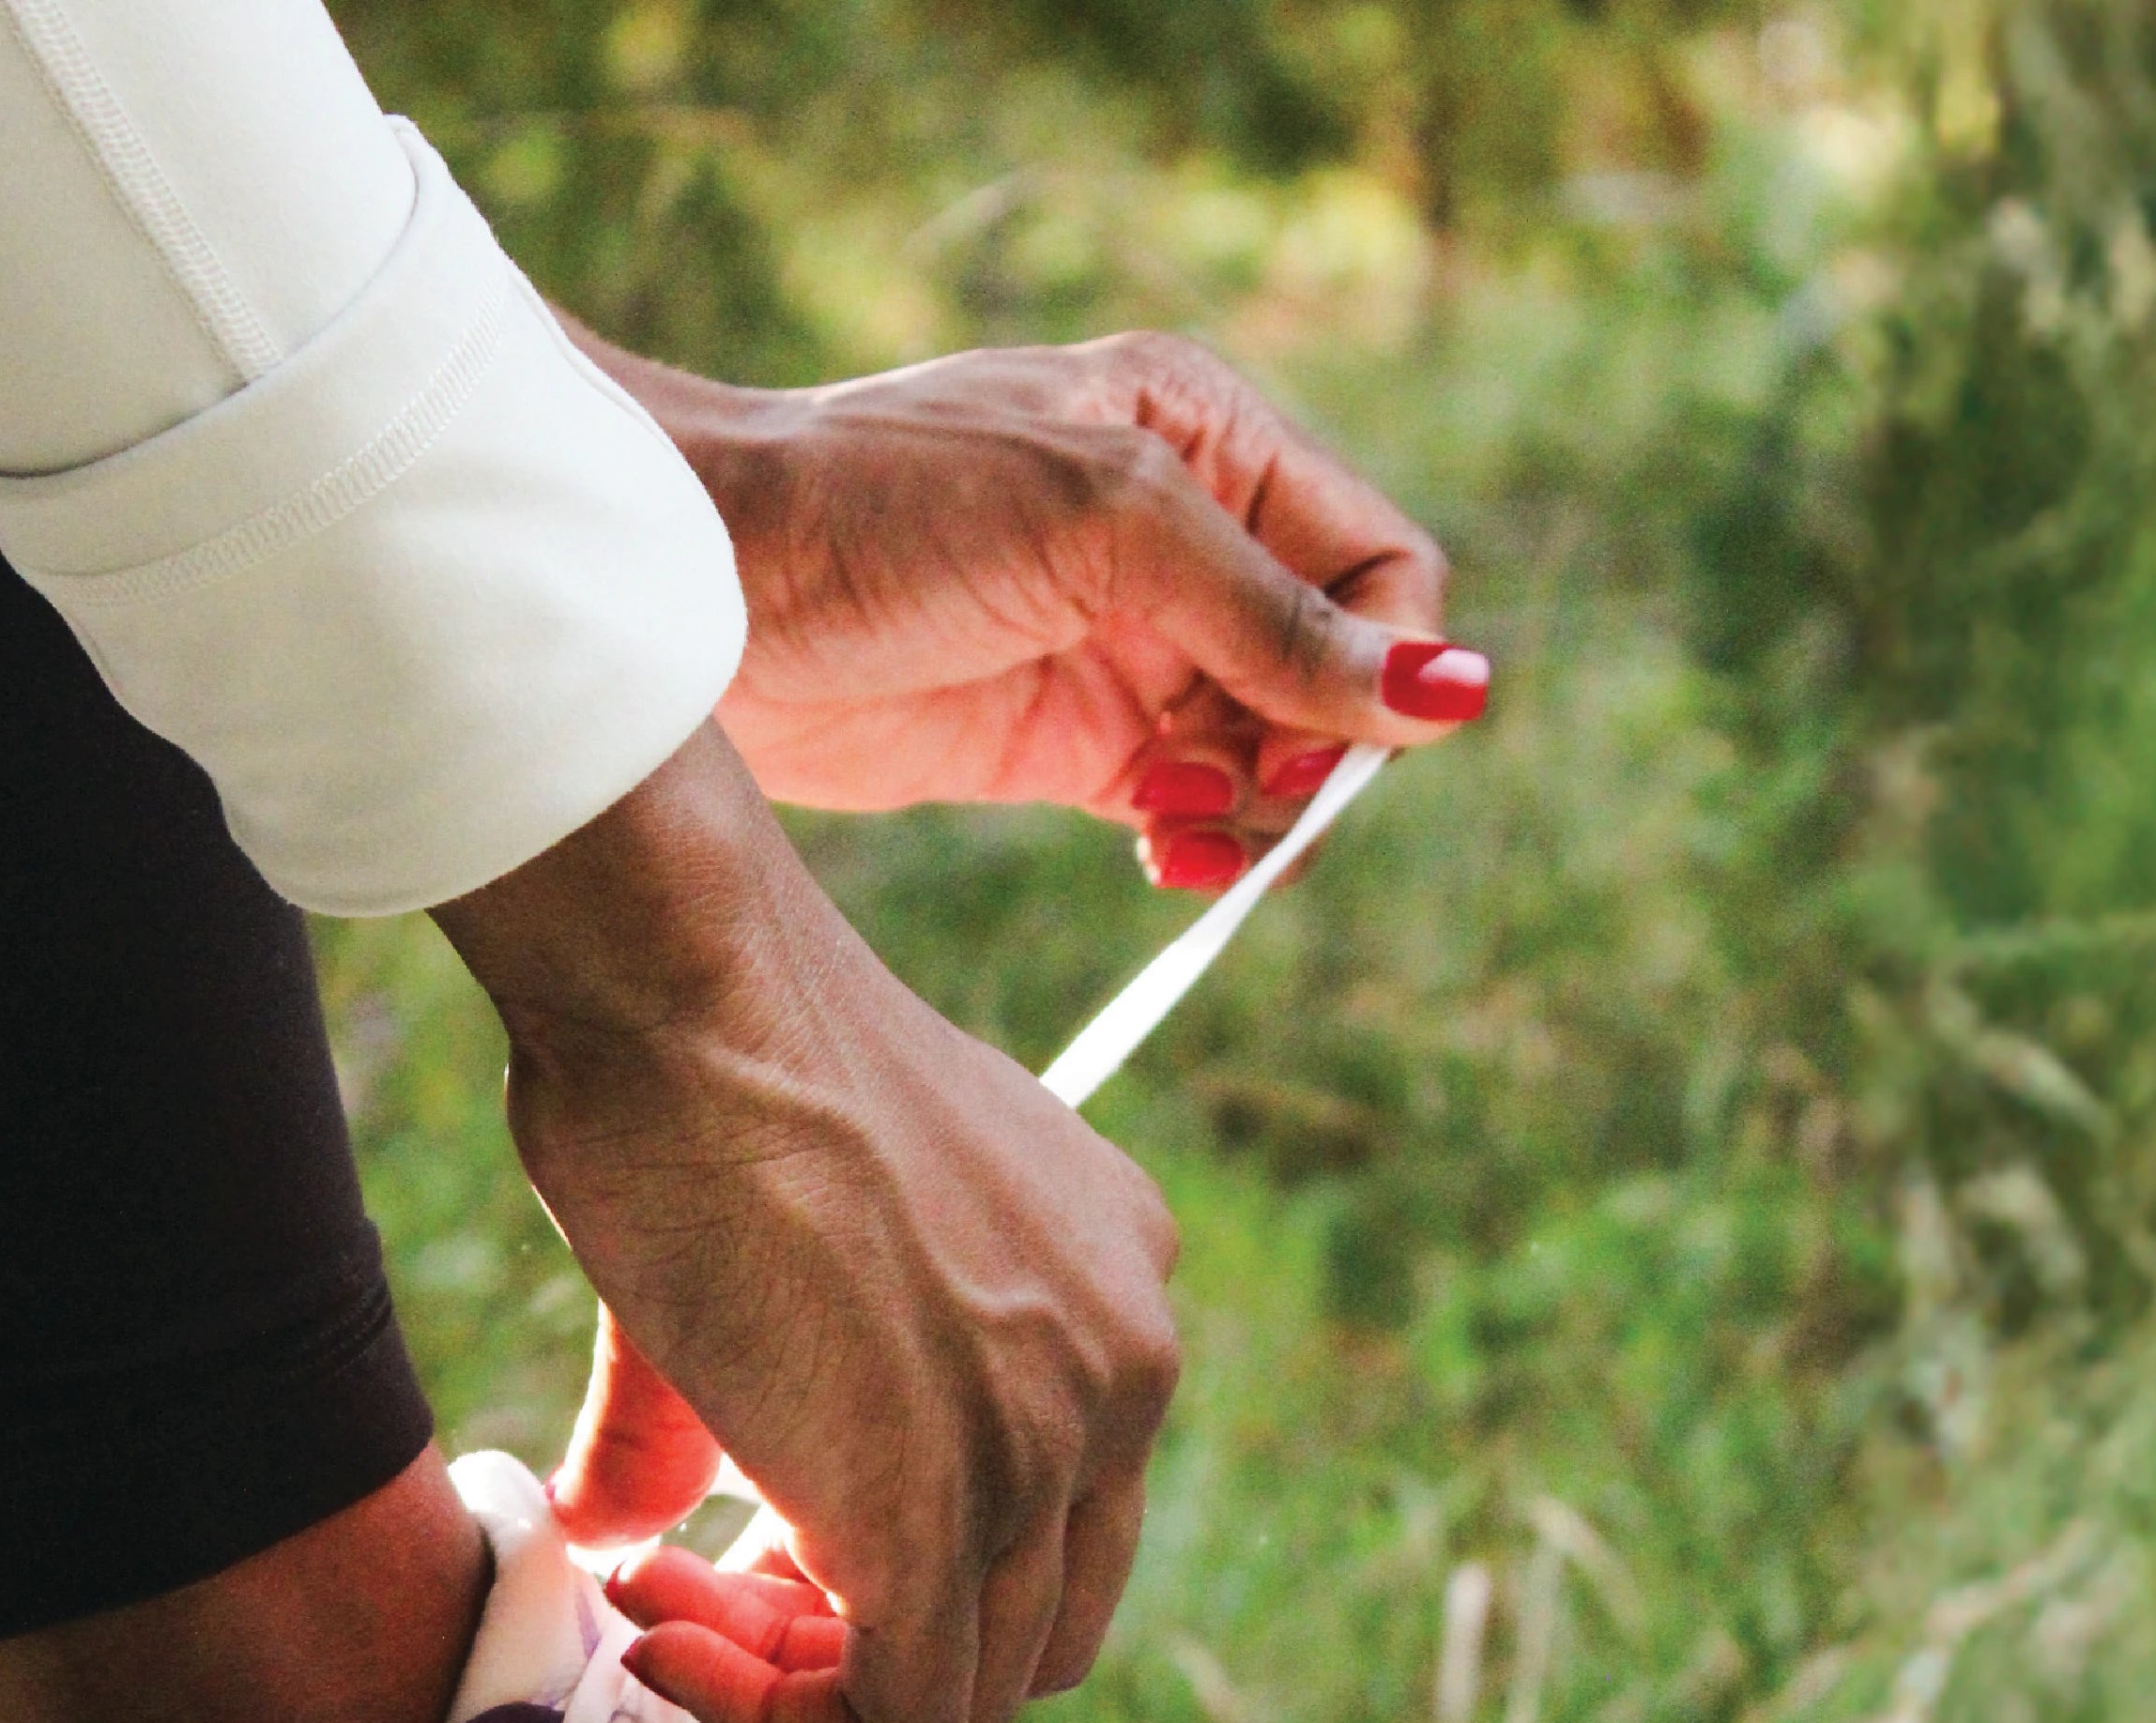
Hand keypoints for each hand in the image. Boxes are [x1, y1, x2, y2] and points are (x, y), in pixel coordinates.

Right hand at [435, 728, 1180, 1722]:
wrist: (683, 992)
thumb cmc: (698, 1067)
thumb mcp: (767, 1250)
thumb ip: (716, 1416)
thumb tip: (615, 1528)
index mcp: (1110, 1283)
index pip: (1056, 1518)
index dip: (894, 1570)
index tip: (743, 1546)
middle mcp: (1126, 1363)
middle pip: (1035, 1624)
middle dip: (862, 1646)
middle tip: (707, 1594)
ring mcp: (1056, 1443)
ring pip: (971, 1688)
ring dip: (799, 1688)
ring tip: (665, 1611)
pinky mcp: (948, 1513)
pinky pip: (902, 1714)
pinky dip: (782, 1722)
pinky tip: (664, 1641)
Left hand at [579, 325, 1488, 891]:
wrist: (708, 589)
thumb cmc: (889, 503)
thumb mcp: (1109, 527)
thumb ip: (1276, 617)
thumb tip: (1447, 693)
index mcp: (1208, 434)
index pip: (1376, 560)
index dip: (1385, 661)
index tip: (1333, 743)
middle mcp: (1183, 537)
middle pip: (1331, 669)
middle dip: (1316, 748)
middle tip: (1257, 800)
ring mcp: (1125, 645)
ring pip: (1266, 751)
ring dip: (1258, 809)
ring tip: (1190, 831)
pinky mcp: (1065, 741)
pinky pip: (1187, 804)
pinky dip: (1198, 841)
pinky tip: (1165, 855)